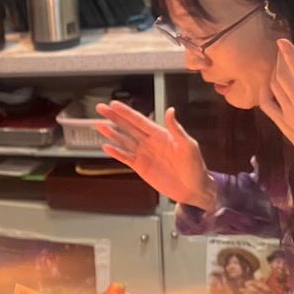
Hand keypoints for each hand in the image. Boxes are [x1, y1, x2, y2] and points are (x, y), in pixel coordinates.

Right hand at [96, 102, 217, 210]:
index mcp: (161, 134)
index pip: (140, 120)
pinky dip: (116, 152)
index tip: (114, 104)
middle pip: (128, 127)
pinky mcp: (140, 167)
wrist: (193, 189)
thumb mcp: (188, 146)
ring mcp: (144, 154)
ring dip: (111, 133)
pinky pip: (125, 158)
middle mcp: (150, 142)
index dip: (126, 112)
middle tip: (100, 108)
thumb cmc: (195, 167)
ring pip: (124, 141)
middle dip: (114, 118)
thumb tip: (170, 110)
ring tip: (98, 125)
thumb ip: (176, 129)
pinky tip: (106, 147)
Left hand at [260, 39, 293, 218]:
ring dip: (275, 72)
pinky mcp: (286, 129)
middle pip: (284, 78)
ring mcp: (291, 120)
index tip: (282, 41)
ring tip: (279, 59)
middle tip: (283, 46)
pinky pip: (268, 107)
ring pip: (276, 89)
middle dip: (281, 59)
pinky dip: (265, 92)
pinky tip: (268, 83)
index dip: (290, 56)